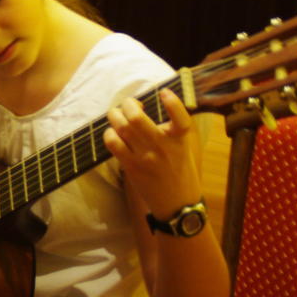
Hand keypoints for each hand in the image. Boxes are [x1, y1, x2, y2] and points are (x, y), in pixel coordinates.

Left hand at [103, 88, 201, 218]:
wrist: (176, 204)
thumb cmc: (181, 170)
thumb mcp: (186, 146)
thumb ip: (174, 127)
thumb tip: (159, 101)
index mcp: (181, 139)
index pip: (181, 119)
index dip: (173, 103)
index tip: (164, 92)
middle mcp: (163, 147)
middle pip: (137, 118)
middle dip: (129, 104)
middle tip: (130, 104)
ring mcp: (145, 157)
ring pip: (122, 127)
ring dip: (115, 115)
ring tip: (117, 114)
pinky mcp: (131, 166)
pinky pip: (113, 143)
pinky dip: (109, 133)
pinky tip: (113, 132)